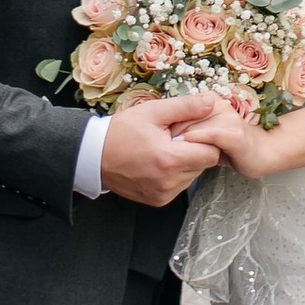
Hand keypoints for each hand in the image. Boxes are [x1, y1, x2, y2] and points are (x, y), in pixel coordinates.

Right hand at [100, 91, 223, 207]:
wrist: (93, 156)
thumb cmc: (120, 132)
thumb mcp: (152, 112)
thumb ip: (185, 107)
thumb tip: (211, 103)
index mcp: (169, 160)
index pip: (211, 154)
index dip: (206, 140)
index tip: (192, 131)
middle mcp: (168, 182)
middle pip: (203, 166)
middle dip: (194, 150)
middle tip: (175, 138)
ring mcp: (163, 194)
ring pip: (192, 176)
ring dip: (185, 163)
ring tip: (164, 149)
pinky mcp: (158, 201)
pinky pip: (179, 186)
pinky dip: (174, 174)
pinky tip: (158, 162)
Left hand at [172, 98, 284, 185]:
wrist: (261, 153)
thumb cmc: (229, 145)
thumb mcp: (205, 132)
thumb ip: (188, 126)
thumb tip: (163, 130)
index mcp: (211, 101)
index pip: (181, 108)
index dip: (168, 124)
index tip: (161, 138)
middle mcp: (220, 106)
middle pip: (185, 117)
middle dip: (173, 133)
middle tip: (165, 149)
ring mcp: (229, 120)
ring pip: (196, 126)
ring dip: (182, 140)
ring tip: (172, 153)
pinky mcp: (235, 136)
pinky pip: (212, 135)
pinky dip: (198, 139)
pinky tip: (187, 146)